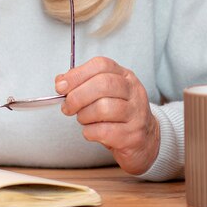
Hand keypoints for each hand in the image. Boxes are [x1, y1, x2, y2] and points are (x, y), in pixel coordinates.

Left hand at [55, 56, 159, 174]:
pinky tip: (90, 132)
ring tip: (82, 119)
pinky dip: (90, 132)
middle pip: (102, 84)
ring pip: (104, 108)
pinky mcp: (134, 135)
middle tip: (67, 107)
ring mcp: (137, 113)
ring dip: (84, 115)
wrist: (146, 140)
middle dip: (77, 96)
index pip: (101, 65)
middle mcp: (134, 91)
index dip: (77, 74)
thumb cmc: (119, 114)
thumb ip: (82, 84)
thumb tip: (60, 82)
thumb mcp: (104, 93)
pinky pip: (105, 131)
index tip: (61, 86)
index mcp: (124, 75)